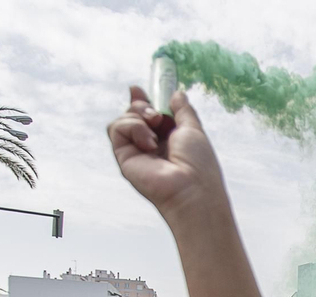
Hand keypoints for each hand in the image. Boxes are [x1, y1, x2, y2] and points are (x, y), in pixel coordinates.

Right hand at [108, 87, 223, 220]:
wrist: (192, 189)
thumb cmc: (198, 164)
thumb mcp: (193, 128)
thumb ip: (183, 110)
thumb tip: (177, 93)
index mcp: (168, 138)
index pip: (148, 115)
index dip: (143, 100)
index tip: (139, 89)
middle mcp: (150, 145)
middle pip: (133, 113)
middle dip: (142, 105)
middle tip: (156, 115)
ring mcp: (136, 152)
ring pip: (122, 120)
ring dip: (138, 116)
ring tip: (155, 128)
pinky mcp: (124, 158)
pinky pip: (117, 129)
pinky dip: (133, 127)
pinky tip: (149, 142)